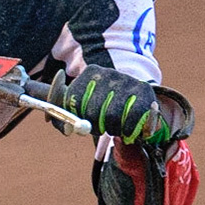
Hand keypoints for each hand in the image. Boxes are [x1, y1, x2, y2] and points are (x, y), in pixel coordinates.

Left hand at [48, 67, 176, 144]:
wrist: (134, 97)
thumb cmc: (101, 105)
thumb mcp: (78, 108)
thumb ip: (61, 117)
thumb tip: (60, 125)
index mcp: (89, 73)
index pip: (73, 99)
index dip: (78, 117)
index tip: (85, 120)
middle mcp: (108, 73)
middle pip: (93, 111)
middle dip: (96, 126)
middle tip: (102, 127)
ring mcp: (127, 80)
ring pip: (112, 117)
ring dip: (113, 130)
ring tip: (115, 126)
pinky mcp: (144, 91)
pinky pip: (132, 120)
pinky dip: (129, 131)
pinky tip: (129, 129)